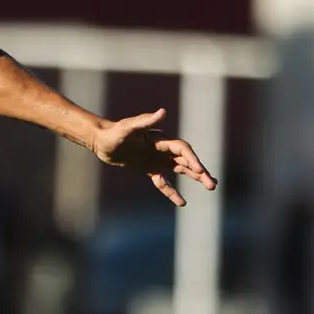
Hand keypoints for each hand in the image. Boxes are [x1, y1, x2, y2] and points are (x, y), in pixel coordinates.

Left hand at [89, 108, 217, 206]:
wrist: (101, 140)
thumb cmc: (113, 133)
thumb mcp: (127, 128)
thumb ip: (145, 121)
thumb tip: (162, 112)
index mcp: (160, 140)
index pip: (182, 150)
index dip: (192, 159)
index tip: (199, 171)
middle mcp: (162, 149)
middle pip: (187, 161)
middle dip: (200, 172)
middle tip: (212, 185)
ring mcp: (157, 159)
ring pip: (181, 170)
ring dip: (195, 178)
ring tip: (210, 187)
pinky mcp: (149, 168)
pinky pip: (163, 182)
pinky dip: (172, 192)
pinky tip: (182, 202)